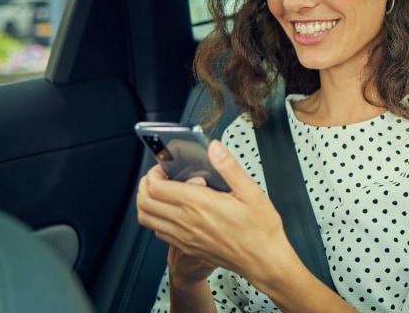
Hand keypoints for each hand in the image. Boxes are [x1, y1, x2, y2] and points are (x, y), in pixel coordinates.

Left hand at [136, 140, 297, 282]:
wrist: (264, 261)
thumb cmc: (260, 230)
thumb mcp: (251, 191)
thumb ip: (229, 167)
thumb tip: (214, 148)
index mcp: (200, 204)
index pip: (157, 187)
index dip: (155, 172)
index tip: (165, 166)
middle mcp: (187, 222)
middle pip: (145, 202)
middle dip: (145, 184)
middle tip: (159, 176)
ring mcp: (184, 237)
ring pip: (147, 219)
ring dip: (147, 202)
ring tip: (161, 192)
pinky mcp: (187, 247)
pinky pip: (158, 232)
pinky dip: (156, 219)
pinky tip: (172, 211)